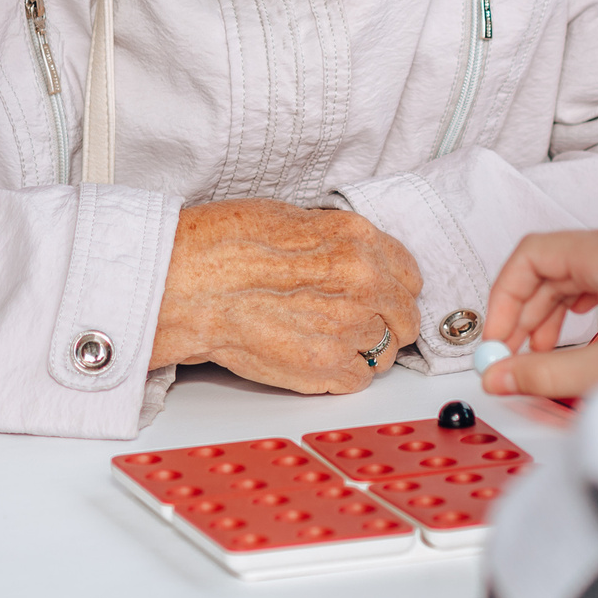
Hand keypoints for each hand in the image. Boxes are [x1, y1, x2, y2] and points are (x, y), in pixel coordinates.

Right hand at [153, 199, 421, 394]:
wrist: (188, 283)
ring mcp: (348, 327)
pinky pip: (358, 379)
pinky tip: (315, 357)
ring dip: (363, 350)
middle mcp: (364, 282)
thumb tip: (353, 259)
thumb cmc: (223, 244)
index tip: (381, 295)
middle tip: (356, 322)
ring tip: (327, 340)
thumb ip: (337, 242)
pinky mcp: (326, 368)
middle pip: (405, 317)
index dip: (393, 287)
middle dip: (386, 321)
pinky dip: (342, 374)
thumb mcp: (292, 218)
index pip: (409, 274)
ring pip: (385, 353)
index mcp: (357, 239)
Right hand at [477, 225, 597, 400]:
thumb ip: (542, 374)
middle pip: (555, 266)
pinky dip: (586, 315)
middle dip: (527, 313)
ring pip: (581, 278)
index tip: (495, 334)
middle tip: (513, 354)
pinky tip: (586, 349)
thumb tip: (500, 375)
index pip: (532, 254)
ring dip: (555, 318)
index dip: (503, 296)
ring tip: (546, 358)